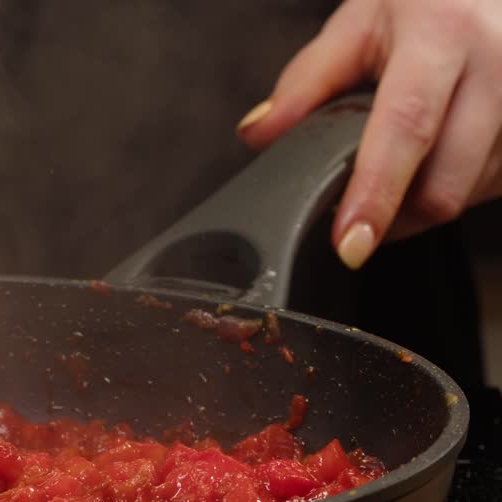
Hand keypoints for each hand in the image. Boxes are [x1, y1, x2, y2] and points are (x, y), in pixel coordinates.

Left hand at [236, 0, 501, 269]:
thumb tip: (259, 134)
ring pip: (469, 194)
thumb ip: (306, 81)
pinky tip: (441, 156)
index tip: (349, 242)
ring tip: (402, 163)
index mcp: (444, 33)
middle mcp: (499, 65)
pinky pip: (494, 187)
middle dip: (392, 219)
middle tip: (354, 217)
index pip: (406, 127)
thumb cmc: (432, 2)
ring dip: (424, 202)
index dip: (375, 193)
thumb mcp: (361, 22)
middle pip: (444, 183)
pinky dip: (458, 188)